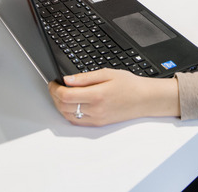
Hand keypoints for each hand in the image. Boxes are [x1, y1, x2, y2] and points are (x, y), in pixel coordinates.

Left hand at [48, 68, 179, 126]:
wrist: (144, 99)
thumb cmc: (129, 85)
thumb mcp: (107, 73)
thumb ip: (85, 77)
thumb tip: (67, 79)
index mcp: (97, 95)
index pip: (66, 95)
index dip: (55, 88)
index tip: (53, 82)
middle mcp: (95, 110)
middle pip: (64, 106)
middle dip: (55, 96)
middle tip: (55, 86)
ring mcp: (96, 119)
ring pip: (68, 116)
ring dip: (60, 105)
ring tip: (61, 94)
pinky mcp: (98, 123)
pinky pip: (77, 121)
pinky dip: (68, 113)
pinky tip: (70, 104)